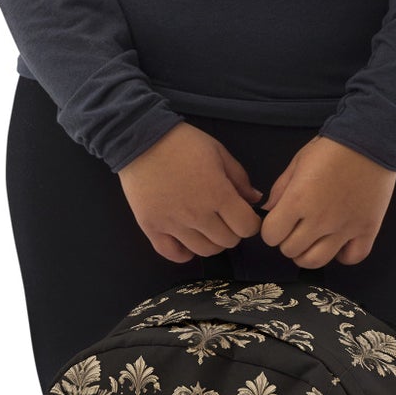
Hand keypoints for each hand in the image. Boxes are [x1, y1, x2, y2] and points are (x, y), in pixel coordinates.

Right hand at [118, 122, 263, 262]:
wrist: (140, 140)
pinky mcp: (152, 228)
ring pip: (204, 251)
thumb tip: (255, 199)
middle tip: (225, 219)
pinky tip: (186, 241)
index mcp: (218, 194)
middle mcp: (197, 214)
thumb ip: (240, 178)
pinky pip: (173, 254)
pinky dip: (184, 253)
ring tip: (207, 228)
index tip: (245, 215)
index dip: (250, 223)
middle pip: (227, 242)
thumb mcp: (219, 152)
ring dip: (211, 242)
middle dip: (233, 231)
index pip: (246, 227)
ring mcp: (173, 224)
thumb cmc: (184, 143)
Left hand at [257, 135, 395, 267]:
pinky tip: (338, 243)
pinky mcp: (367, 229)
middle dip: (288, 241)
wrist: (371, 140)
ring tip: (313, 240)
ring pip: (316, 261)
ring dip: (309, 253)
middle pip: (290, 250)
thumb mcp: (297, 163)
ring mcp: (345, 228)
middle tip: (296, 228)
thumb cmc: (331, 148)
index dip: (271, 230)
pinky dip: (342, 255)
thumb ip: (280, 189)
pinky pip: (352, 258)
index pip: (271, 235)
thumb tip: (269, 211)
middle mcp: (320, 220)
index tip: (279, 221)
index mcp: (298, 200)